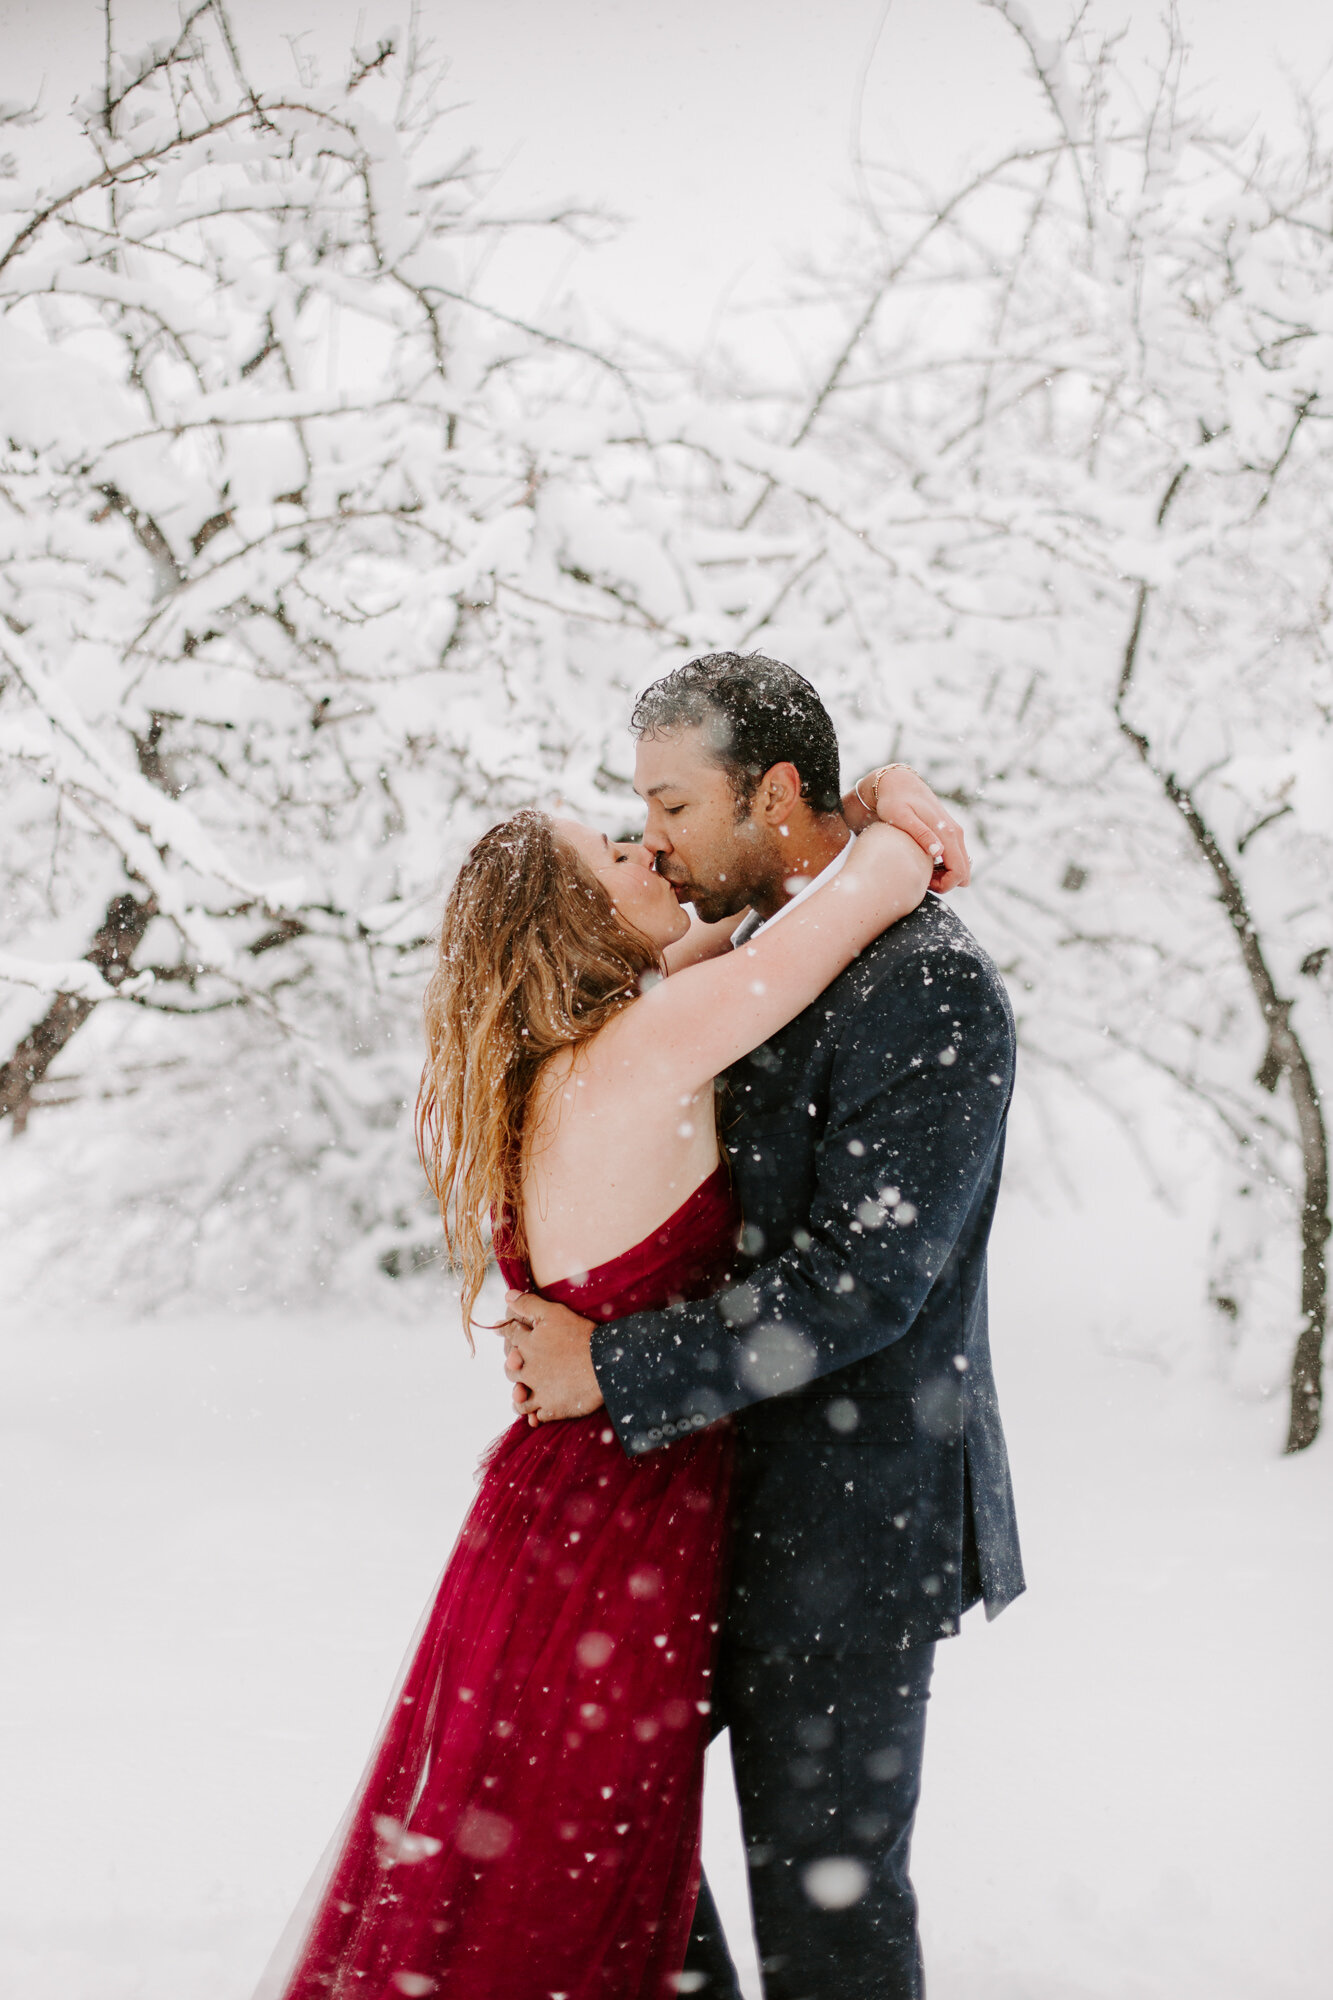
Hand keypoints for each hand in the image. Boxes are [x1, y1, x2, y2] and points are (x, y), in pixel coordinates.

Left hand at [498, 1291, 602, 1425]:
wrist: (605, 1364)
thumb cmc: (581, 1336)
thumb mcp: (554, 1313)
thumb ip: (529, 1304)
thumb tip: (507, 1295)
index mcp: (526, 1346)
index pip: (510, 1337)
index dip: (509, 1333)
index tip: (509, 1333)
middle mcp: (527, 1370)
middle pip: (510, 1369)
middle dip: (513, 1364)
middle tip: (517, 1362)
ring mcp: (538, 1392)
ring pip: (519, 1397)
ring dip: (520, 1393)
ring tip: (523, 1392)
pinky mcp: (551, 1409)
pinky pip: (536, 1415)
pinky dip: (534, 1414)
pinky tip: (536, 1411)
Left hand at [845, 765, 970, 889]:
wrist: (898, 783)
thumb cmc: (894, 801)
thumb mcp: (901, 817)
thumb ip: (921, 834)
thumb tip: (939, 853)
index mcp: (947, 833)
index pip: (959, 872)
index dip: (945, 885)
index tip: (924, 883)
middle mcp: (956, 833)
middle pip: (964, 872)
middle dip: (946, 883)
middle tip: (922, 879)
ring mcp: (954, 832)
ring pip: (961, 865)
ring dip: (945, 875)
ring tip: (921, 870)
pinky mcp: (949, 832)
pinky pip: (955, 857)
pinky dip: (944, 866)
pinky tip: (924, 862)